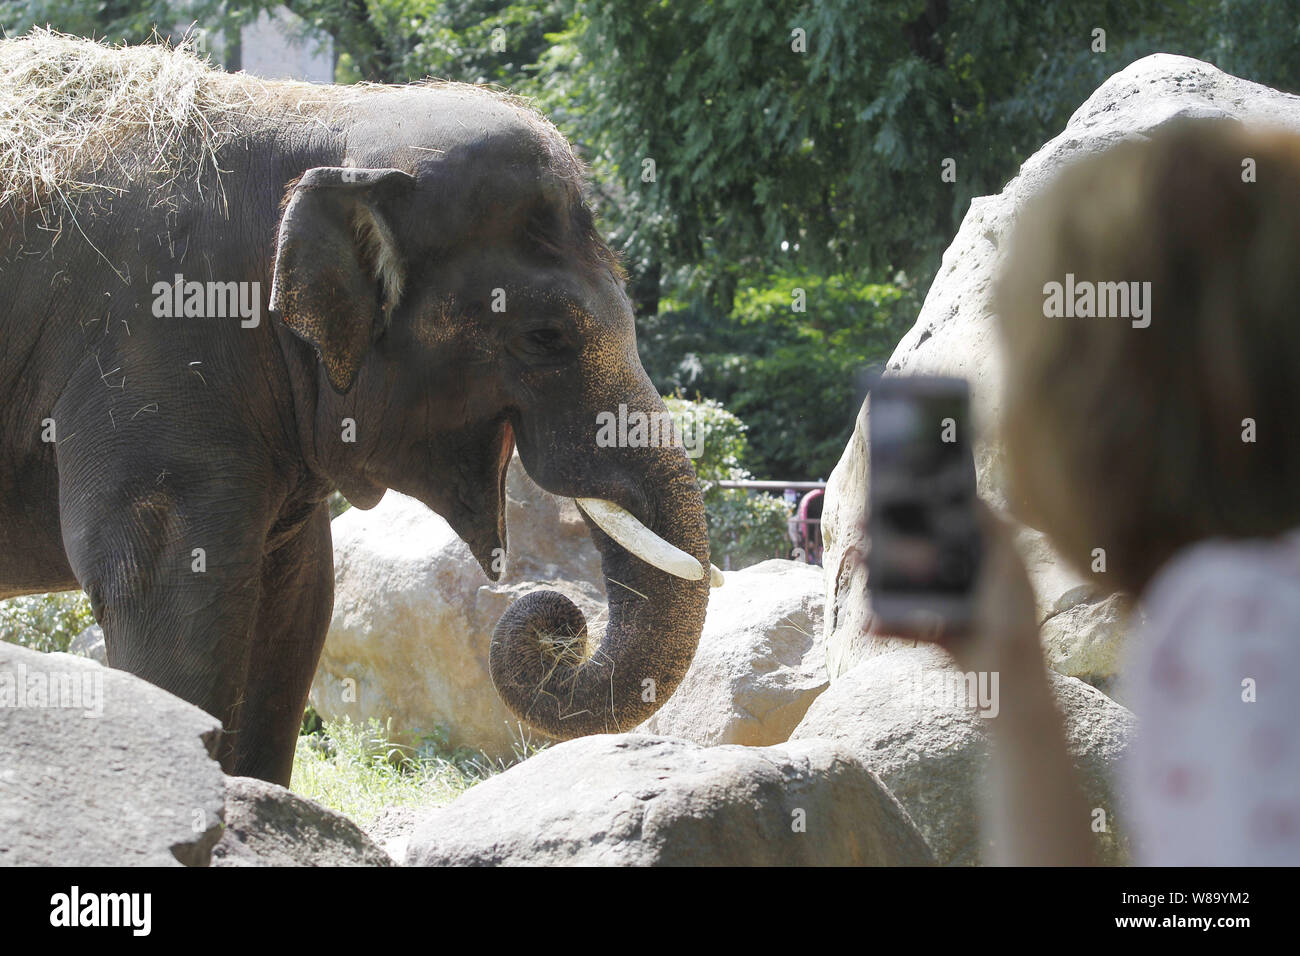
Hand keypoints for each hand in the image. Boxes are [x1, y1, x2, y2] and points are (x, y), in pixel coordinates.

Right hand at [870, 499, 1041, 675]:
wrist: (1009, 684)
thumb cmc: (1015, 622)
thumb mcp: (1011, 569)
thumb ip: (995, 533)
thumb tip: (975, 499)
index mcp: (989, 562)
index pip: (952, 529)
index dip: (925, 513)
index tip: (897, 498)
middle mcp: (970, 582)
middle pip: (925, 553)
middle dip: (893, 541)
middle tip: (865, 526)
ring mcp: (952, 609)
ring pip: (909, 586)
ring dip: (881, 575)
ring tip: (862, 563)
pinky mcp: (938, 636)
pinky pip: (906, 625)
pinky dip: (886, 624)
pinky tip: (870, 621)